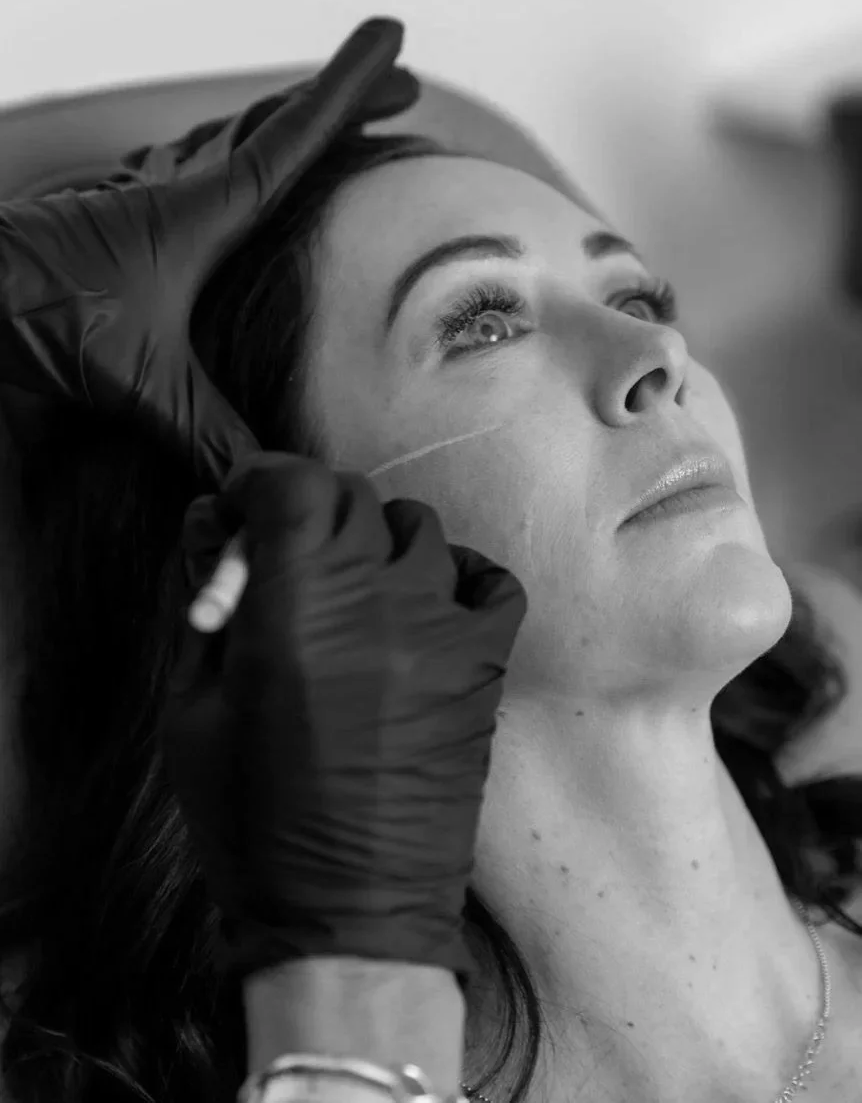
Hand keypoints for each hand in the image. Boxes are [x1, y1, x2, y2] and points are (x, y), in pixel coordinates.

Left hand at [0, 18, 418, 482]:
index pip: (294, 137)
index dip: (350, 88)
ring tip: (318, 120)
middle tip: (397, 84)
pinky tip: (209, 176)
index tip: (393, 36)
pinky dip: (215, 159)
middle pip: (272, 125)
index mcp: (200, 211)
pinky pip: (180, 169)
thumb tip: (268, 485)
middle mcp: (173, 192)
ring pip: (223, 140)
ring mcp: (136, 199)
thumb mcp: (137, 380)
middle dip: (339, 100)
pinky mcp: (105, 220)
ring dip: (279, 123)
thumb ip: (209, 434)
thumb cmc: (32, 313)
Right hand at [158, 452, 527, 990]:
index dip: (260, 480)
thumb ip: (205, 603)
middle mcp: (378, 605)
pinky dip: (456, 577)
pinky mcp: (486, 667)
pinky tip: (421, 610)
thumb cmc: (250, 821)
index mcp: (295, 613)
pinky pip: (489, 579)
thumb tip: (214, 526)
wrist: (347, 912)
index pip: (294, 483)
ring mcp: (444, 632)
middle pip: (351, 496)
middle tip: (283, 558)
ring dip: (372, 543)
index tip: (243, 505)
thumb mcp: (190, 709)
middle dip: (306, 508)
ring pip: (417, 528)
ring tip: (349, 593)